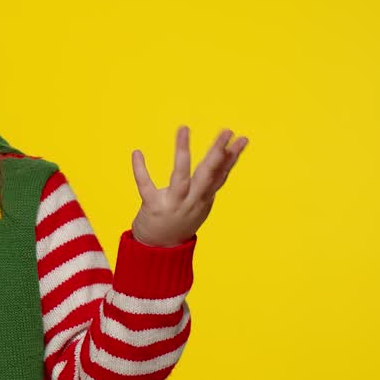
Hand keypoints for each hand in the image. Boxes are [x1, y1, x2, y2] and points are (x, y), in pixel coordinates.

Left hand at [130, 126, 247, 246]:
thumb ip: (210, 182)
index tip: (242, 139)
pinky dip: (140, 169)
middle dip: (217, 152)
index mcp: (204, 199)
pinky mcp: (152, 207)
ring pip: (180, 176)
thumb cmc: (181, 220)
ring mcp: (173, 204)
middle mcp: (192, 201)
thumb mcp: (201, 203)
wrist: (161, 250)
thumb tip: (225, 156)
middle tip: (226, 131)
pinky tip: (137, 153)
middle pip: (208, 174)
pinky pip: (146, 185)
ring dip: (183, 151)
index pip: (222, 176)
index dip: (233, 158)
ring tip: (184, 129)